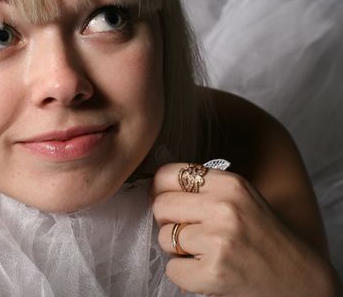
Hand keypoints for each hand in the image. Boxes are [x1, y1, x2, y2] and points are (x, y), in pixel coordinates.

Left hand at [151, 163, 336, 295]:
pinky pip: (172, 269)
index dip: (160, 190)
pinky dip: (184, 275)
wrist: (297, 279)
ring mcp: (219, 239)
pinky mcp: (214, 271)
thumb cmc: (262, 238)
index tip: (167, 202)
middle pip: (160, 205)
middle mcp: (224, 207)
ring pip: (163, 237)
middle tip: (188, 232)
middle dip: (167, 221)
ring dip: (177, 250)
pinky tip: (206, 272)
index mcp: (230, 184)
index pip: (167, 174)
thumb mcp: (240, 198)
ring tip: (204, 253)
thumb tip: (155, 186)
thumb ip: (204, 189)